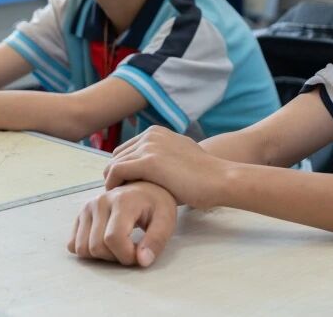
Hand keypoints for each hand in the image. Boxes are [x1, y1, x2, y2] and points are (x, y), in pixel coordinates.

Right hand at [68, 181, 177, 266]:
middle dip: (115, 257)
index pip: (114, 239)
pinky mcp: (80, 215)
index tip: (140, 254)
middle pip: (96, 247)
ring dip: (101, 256)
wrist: (146, 188)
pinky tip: (106, 243)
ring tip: (120, 245)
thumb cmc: (157, 204)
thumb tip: (142, 261)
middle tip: (132, 249)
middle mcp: (100, 201)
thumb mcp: (166, 220)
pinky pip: (73, 245)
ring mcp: (87, 207)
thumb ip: (156, 240)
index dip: (127, 255)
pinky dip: (88, 251)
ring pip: (82, 249)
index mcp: (122, 201)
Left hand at [104, 127, 225, 208]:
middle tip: (122, 196)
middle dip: (117, 175)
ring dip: (115, 182)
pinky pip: (115, 172)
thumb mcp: (179, 157)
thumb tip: (149, 174)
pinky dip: (113, 186)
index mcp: (157, 132)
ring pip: (113, 164)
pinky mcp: (147, 161)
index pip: (126, 150)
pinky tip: (120, 199)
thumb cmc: (202, 177)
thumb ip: (162, 159)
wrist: (219, 179)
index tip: (127, 188)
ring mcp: (149, 146)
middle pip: (117, 156)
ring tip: (121, 200)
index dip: (123, 170)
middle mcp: (151, 134)